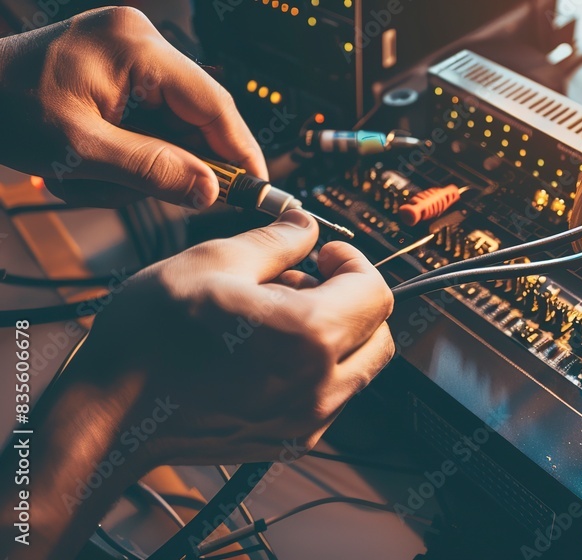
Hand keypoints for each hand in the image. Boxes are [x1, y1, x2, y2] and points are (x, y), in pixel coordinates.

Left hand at [0, 6, 264, 207]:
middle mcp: (141, 42)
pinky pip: (149, 123)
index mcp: (136, 47)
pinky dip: (128, 155)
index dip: (240, 152)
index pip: (213, 104)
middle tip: (149, 197)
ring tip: (89, 180)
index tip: (258, 190)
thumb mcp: (79, 151)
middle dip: (173, 164)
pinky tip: (88, 167)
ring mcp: (131, 55)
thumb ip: (152, 171)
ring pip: (172, 128)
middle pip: (194, 118)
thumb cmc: (4, 109)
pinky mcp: (120, 72)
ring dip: (141, 166)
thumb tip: (212, 191)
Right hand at [0, 211, 393, 557]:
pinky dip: (317, 368)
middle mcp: (320, 386)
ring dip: (336, 335)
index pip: (376, 292)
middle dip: (351, 300)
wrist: (111, 415)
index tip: (325, 255)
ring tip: (275, 317)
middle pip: (378, 334)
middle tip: (302, 283)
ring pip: (358, 368)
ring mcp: (308, 420)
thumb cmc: (151, 339)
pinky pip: (331, 397)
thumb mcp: (213, 262)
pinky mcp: (291, 441)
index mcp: (310, 336)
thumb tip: (307, 226)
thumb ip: (277, 241)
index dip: (354, 263)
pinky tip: (267, 352)